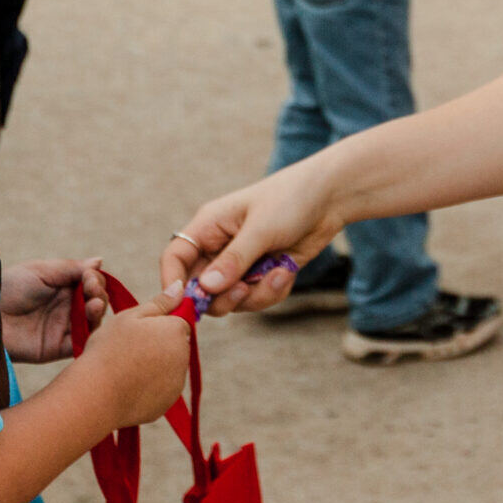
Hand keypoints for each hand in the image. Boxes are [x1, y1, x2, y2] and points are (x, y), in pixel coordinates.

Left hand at [0, 258, 109, 363]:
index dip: (95, 280)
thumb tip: (100, 261)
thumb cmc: (9, 287)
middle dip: (100, 295)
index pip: (91, 284)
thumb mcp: (40, 270)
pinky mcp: (56, 348)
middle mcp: (67, 308)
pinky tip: (90, 323)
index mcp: (64, 288)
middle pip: (96, 303)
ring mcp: (63, 329)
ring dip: (98, 313)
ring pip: (93, 324)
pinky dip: (90, 336)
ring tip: (94, 305)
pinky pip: (80, 345)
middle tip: (92, 290)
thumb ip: (71, 268)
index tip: (87, 277)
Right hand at [81, 296, 193, 430]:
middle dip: (159, 344)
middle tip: (128, 350)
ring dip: (155, 365)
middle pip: (176, 345)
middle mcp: (183, 356)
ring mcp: (176, 382)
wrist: (95, 396)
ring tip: (125, 369)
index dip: (157, 324)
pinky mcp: (167, 402)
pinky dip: (150, 386)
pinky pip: (161, 389)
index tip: (137, 332)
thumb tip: (181, 286)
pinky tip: (128, 386)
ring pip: (169, 367)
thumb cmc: (109, 350)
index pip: (178, 321)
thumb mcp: (130, 317)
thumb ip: (160, 302)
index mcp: (176, 330)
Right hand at [159, 164, 342, 316]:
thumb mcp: (262, 228)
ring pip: (230, 299)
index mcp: (209, 226)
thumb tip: (205, 288)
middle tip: (245, 289)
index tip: (183, 303)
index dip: (172, 282)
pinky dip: (272, 290)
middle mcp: (219, 247)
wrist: (331, 198)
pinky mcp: (261, 274)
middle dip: (223, 297)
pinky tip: (287, 269)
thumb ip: (234, 260)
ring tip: (278, 274)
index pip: (175, 257)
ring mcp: (240, 263)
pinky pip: (255, 298)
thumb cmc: (291, 200)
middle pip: (201, 289)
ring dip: (255, 295)